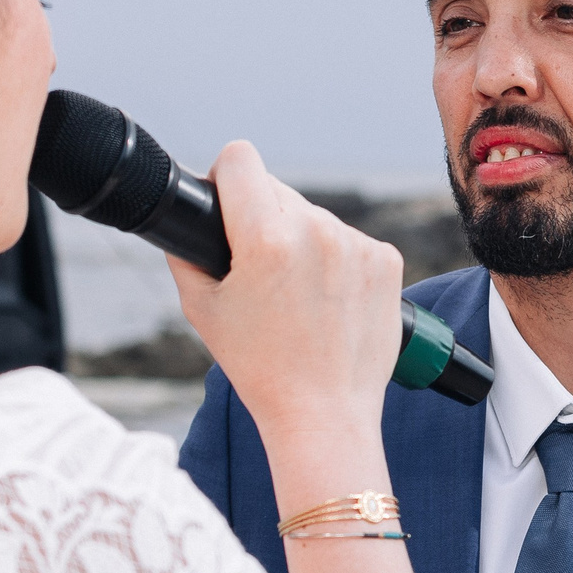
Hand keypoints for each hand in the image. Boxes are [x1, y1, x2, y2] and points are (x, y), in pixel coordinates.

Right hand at [167, 141, 404, 443]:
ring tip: (296, 296)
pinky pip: (348, 240)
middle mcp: (316, 232)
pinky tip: (328, 301)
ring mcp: (357, 245)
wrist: (323, 413)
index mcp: (266, 239)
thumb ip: (186, 253)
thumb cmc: (260, 367)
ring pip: (314, 216)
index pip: (241, 159)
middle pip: (277, 190)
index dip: (225, 177)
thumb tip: (190, 217)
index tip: (226, 200)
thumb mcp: (202, 309)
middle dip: (262, 219)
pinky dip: (336, 261)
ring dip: (301, 241)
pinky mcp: (386, 260)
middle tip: (260, 271)